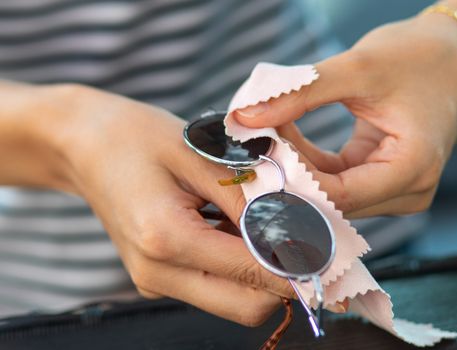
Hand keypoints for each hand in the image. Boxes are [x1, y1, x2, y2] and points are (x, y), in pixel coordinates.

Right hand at [4, 83, 292, 325]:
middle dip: (284, 279)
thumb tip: (295, 227)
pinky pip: (214, 286)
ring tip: (268, 223)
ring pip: (233, 301)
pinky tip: (239, 226)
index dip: (297, 265)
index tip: (329, 248)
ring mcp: (155, 280)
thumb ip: (247, 195)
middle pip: (246, 307)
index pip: (251, 274)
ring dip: (262, 272)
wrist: (84, 144)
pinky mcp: (158, 276)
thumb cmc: (135, 137)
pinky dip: (239, 266)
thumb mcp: (198, 153)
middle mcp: (157, 273)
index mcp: (164, 239)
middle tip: (306, 239)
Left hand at [234, 15, 456, 216]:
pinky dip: (309, 161)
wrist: (449, 53)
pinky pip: (335, 181)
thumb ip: (299, 94)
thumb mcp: (356, 70)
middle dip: (291, 173)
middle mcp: (410, 191)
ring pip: (330, 195)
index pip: (338, 196)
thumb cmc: (415, 56)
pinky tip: (288, 133)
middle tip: (254, 140)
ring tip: (271, 129)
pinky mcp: (382, 180)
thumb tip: (245, 117)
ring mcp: (397, 189)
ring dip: (297, 167)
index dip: (293, 180)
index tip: (256, 153)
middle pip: (334, 202)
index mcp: (413, 169)